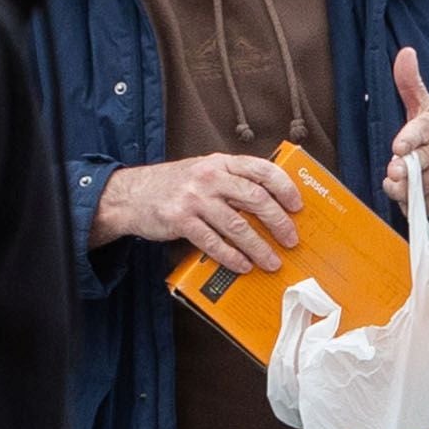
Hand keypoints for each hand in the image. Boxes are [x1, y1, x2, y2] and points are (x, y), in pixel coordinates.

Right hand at [98, 151, 301, 274]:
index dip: (284, 188)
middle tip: (291, 239)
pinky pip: (213, 242)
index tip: (297, 205)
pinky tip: (243, 265)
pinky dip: (231, 257)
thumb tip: (269, 202)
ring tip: (272, 261)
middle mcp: (209, 177)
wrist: (131, 195)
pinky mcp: (180, 220)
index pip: (261, 170)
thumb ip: (232, 180)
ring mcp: (194, 198)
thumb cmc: (174, 186)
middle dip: (278, 222)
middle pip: (255, 198)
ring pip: (237, 225)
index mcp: (220, 163)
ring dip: (259, 247)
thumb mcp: (204, 171)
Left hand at [385, 47, 428, 221]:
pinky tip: (415, 194)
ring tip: (402, 181)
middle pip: (414, 167)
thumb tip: (405, 52)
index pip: (420, 132)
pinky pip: (416, 207)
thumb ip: (410, 84)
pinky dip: (409, 204)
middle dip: (402, 173)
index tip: (399, 148)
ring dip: (399, 189)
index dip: (409, 140)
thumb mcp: (427, 110)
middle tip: (394, 173)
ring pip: (410, 190)